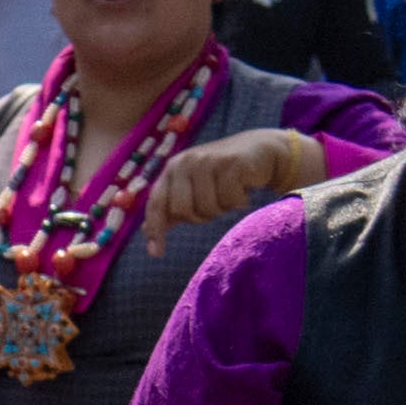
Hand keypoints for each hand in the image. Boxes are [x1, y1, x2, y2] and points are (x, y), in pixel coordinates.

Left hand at [151, 128, 327, 239]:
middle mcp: (186, 162)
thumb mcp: (193, 187)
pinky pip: (230, 200)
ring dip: (222, 208)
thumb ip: (171, 207)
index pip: (157, 203)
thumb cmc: (223, 173)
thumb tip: (145, 229)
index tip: (156, 253)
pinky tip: (243, 189)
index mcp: (173, 168)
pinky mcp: (230, 163)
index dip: (155, 229)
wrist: (260, 151)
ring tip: (230, 194)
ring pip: (208, 207)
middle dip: (201, 216)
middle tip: (215, 205)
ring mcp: (208, 160)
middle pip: (184, 210)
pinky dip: (238, 201)